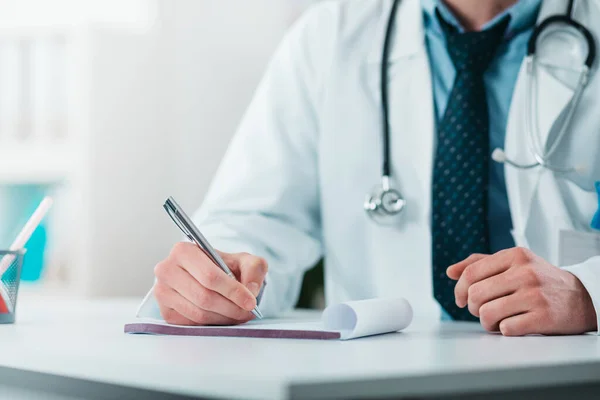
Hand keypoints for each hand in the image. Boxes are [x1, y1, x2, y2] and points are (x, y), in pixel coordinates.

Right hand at [153, 242, 267, 325]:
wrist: (210, 275)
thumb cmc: (225, 266)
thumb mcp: (245, 260)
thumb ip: (253, 269)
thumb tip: (251, 290)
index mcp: (183, 251)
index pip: (210, 276)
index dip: (232, 291)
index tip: (250, 301)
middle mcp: (167, 269)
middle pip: (204, 297)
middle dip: (231, 308)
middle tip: (248, 312)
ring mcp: (162, 291)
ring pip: (198, 313)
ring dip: (224, 318)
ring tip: (239, 315)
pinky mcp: (165, 311)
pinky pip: (191, 323)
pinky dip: (212, 323)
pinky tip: (224, 317)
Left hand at [447, 247, 596, 335]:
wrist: (582, 297)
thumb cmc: (540, 280)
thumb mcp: (514, 263)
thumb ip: (480, 264)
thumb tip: (450, 272)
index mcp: (514, 255)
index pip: (471, 273)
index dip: (459, 290)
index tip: (461, 300)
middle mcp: (525, 272)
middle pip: (475, 294)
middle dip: (473, 308)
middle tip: (482, 311)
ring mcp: (535, 294)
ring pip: (486, 313)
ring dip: (487, 322)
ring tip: (497, 320)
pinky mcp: (544, 317)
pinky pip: (506, 329)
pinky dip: (504, 330)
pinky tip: (513, 325)